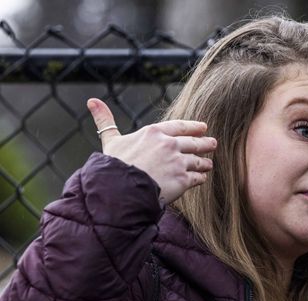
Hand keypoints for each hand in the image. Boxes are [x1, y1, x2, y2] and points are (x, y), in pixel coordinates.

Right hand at [87, 98, 216, 204]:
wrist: (120, 189)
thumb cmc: (114, 165)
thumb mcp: (111, 140)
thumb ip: (105, 121)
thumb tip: (92, 101)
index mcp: (154, 132)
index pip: (180, 126)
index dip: (193, 127)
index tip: (203, 127)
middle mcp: (169, 145)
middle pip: (194, 143)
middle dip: (205, 143)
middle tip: (213, 143)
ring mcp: (178, 162)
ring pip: (198, 160)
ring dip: (204, 162)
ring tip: (209, 164)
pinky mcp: (183, 180)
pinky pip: (197, 177)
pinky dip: (200, 177)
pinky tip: (202, 178)